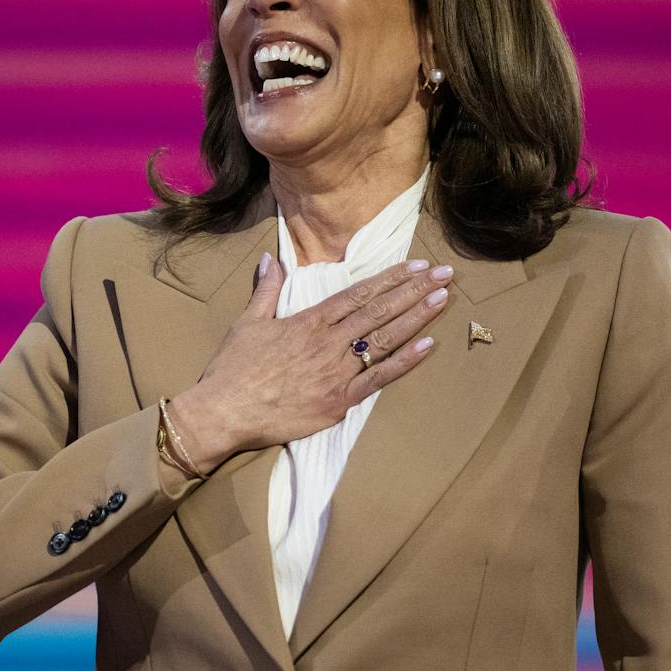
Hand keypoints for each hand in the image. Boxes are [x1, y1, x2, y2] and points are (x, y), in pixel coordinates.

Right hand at [167, 251, 454, 466]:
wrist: (225, 412)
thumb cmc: (234, 369)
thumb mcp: (248, 322)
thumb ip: (266, 289)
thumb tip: (270, 258)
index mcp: (309, 322)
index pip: (359, 294)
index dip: (391, 279)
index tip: (416, 266)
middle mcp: (329, 343)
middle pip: (379, 311)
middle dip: (414, 290)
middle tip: (444, 274)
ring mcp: (337, 373)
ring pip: (384, 339)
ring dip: (416, 318)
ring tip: (442, 299)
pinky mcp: (339, 401)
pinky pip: (379, 378)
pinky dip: (404, 361)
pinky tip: (428, 345)